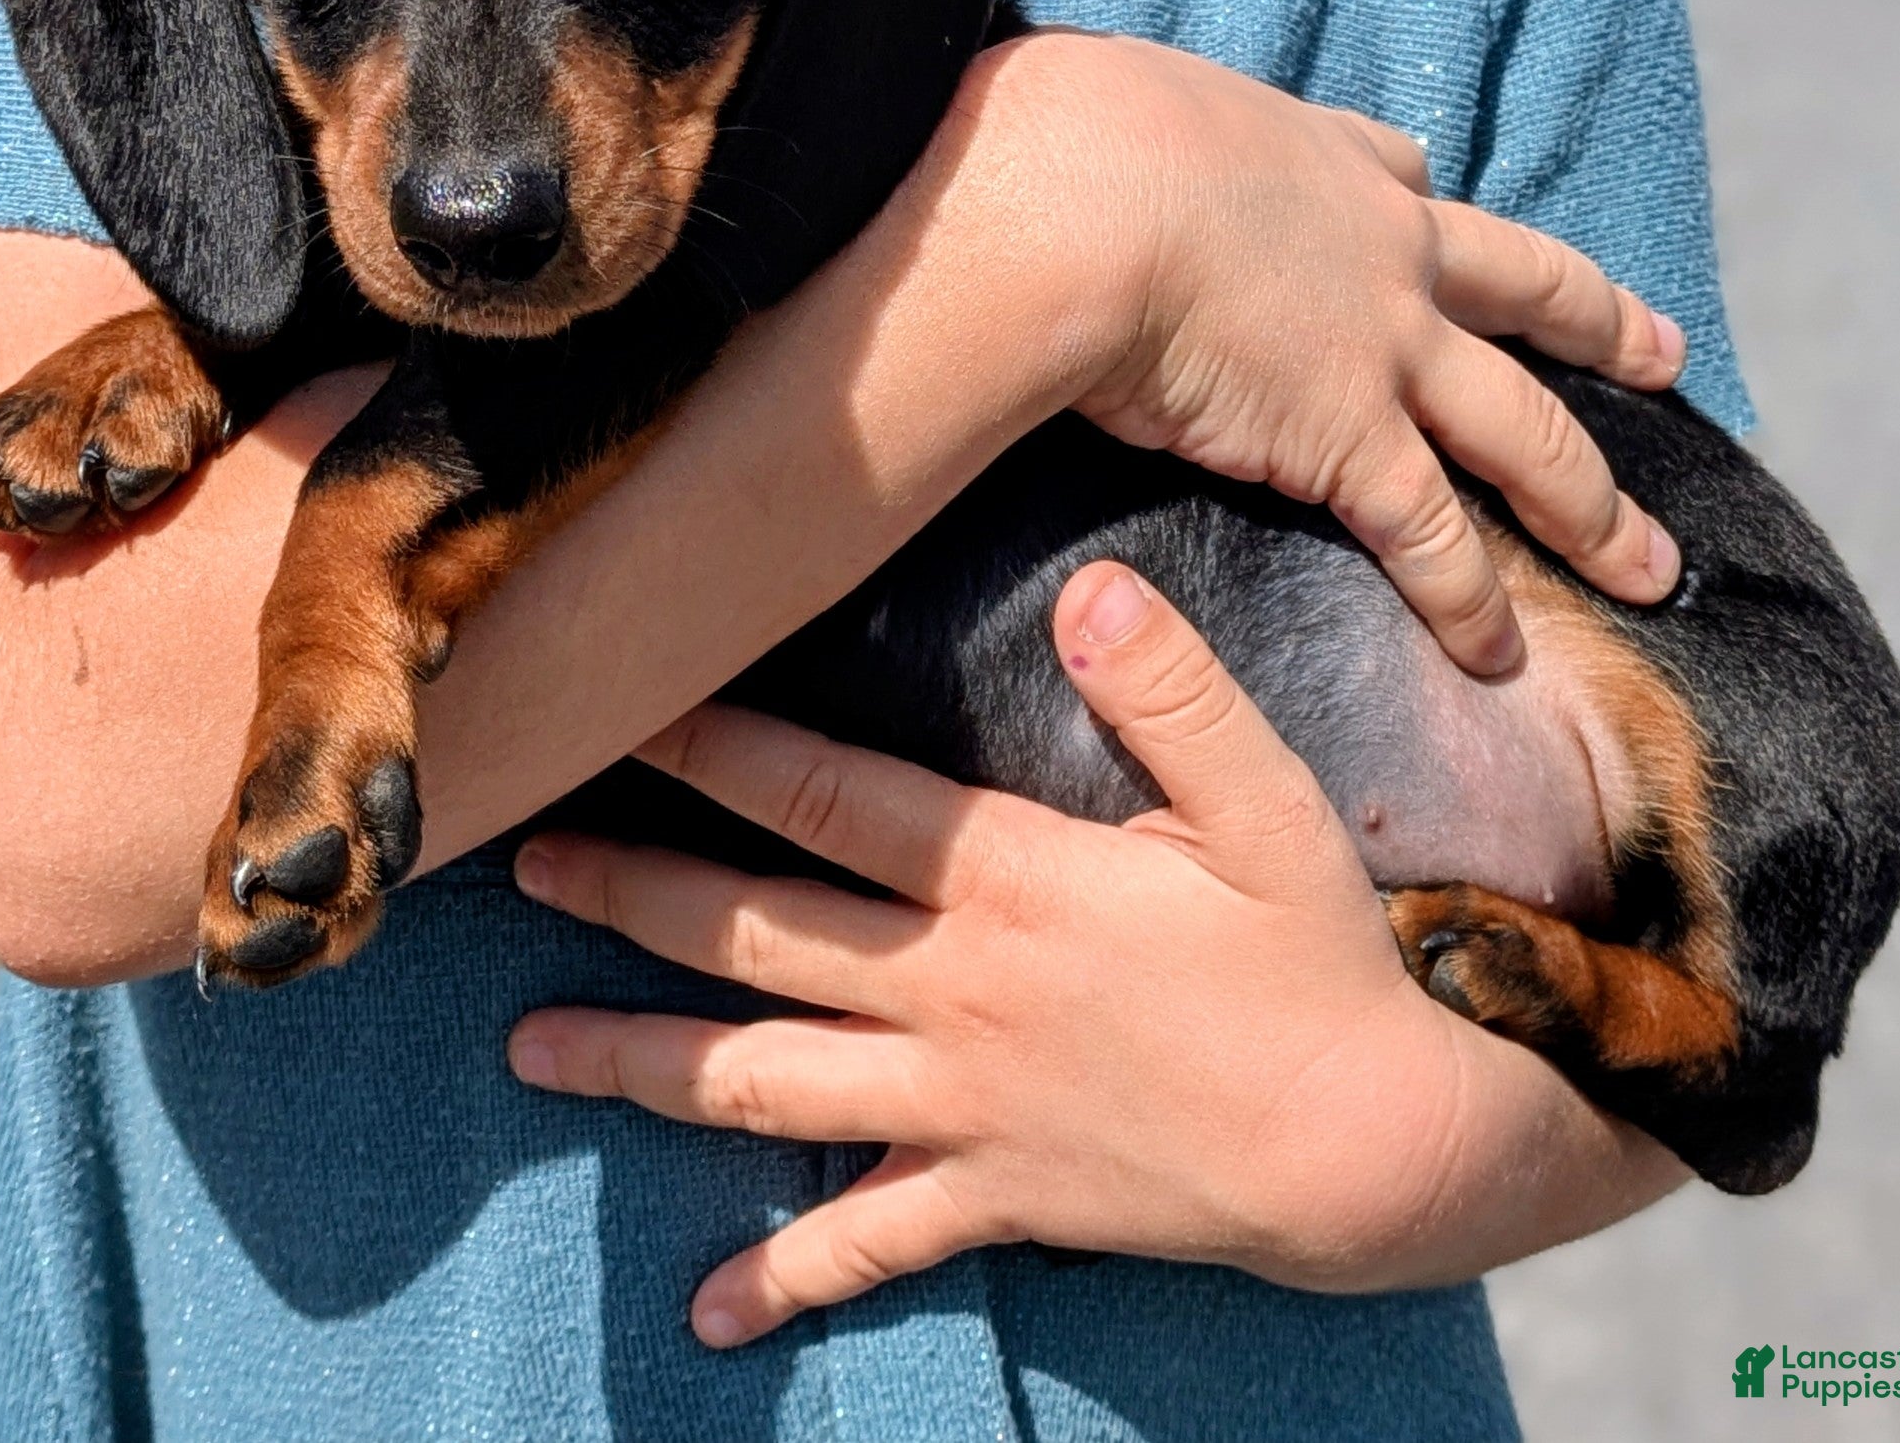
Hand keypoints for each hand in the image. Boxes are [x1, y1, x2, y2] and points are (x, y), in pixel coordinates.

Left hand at [506, 561, 1682, 1345]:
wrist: (1379, 1151)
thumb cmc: (1323, 964)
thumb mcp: (1271, 809)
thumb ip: (1177, 695)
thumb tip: (1093, 590)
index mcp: (1009, 883)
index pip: (829, 797)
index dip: (719, 748)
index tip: (627, 704)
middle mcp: (956, 994)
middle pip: (757, 936)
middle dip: (631, 893)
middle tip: (520, 862)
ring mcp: (963, 1106)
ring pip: (767, 1084)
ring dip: (642, 1063)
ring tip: (529, 1052)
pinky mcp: (997, 1198)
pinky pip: (872, 1245)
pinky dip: (788, 1278)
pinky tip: (705, 1309)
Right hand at [959, 32, 1685, 672]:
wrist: (1085, 207)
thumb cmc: (1069, 140)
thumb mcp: (1114, 106)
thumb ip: (1119, 140)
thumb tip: (1058, 142)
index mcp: (1314, 157)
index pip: (1398, 169)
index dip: (1423, 203)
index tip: (1433, 214)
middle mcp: (1383, 246)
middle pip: (1527, 285)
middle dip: (1599, 325)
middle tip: (1662, 356)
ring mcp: (1387, 344)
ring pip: (1523, 431)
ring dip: (1590, 504)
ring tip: (1647, 562)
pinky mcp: (1353, 437)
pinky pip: (1431, 535)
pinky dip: (1469, 598)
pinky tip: (1497, 653)